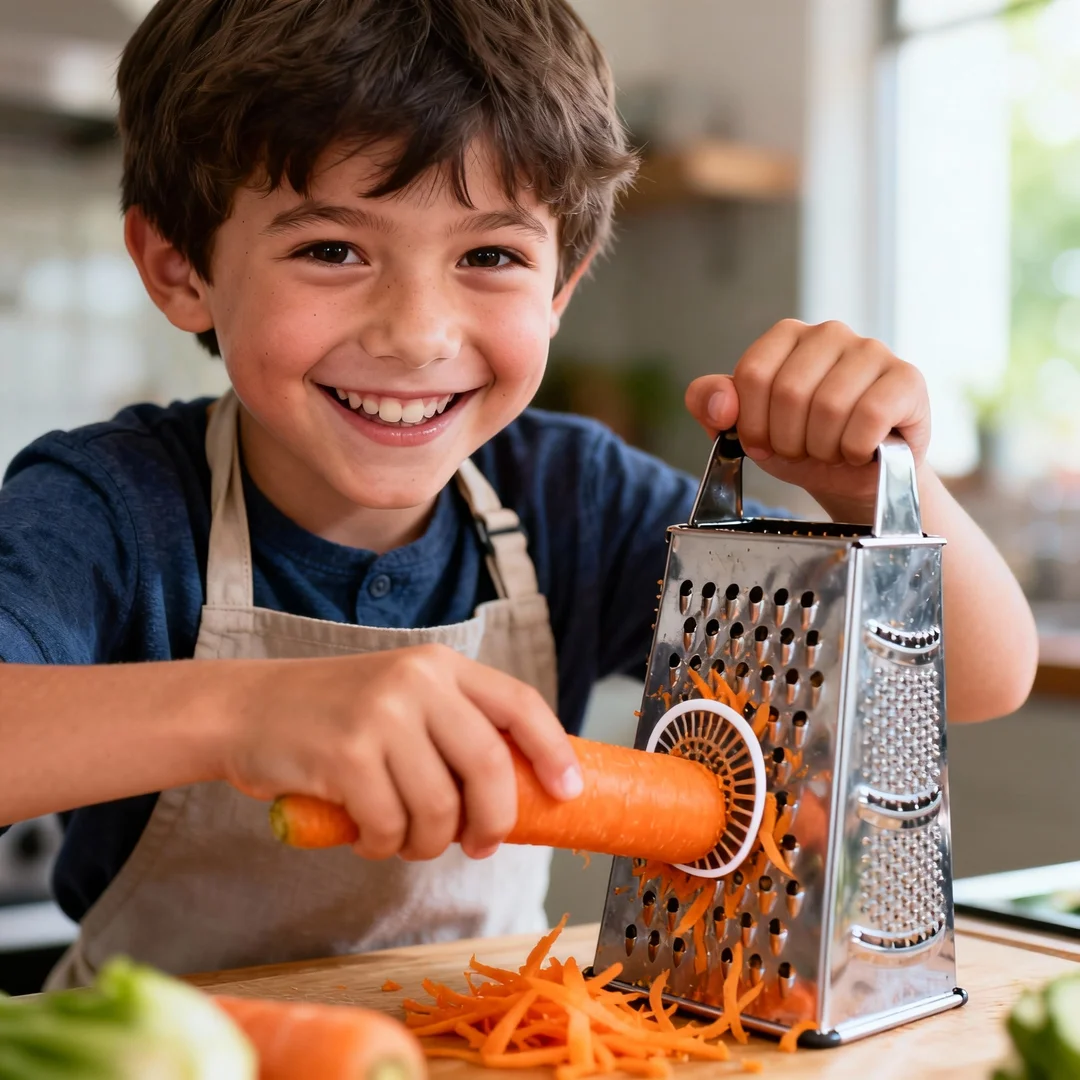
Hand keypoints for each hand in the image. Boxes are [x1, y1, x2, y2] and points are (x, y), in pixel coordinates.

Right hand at [214, 644, 581, 861]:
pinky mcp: (346, 755)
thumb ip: (452, 728)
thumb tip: (518, 791)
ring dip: (426, 844)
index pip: (519, 703)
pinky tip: (366, 835)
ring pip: (440, 810)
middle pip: (490, 768)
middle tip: (479, 844)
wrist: (243, 709)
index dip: (554, 751)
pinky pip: (390, 827)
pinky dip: (383, 845)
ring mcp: (382, 716)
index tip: (568, 792)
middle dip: (493, 821)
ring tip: (401, 837)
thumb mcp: (400, 698)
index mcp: (439, 665)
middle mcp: (417, 682)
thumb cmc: (331, 714)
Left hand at [685, 319, 930, 520]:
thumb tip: (720, 403)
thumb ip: (710, 405)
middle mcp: (830, 333)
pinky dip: (856, 448)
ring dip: (823, 448)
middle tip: (802, 450)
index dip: (753, 423)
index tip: (763, 443)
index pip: (752, 374)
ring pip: (829, 406)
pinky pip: (868, 417)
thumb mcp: (744, 428)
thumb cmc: (800, 443)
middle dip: (788, 439)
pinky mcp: (906, 378)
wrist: (854, 477)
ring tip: (831, 449)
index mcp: (787, 335)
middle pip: (789, 391)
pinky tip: (861, 450)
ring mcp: (872, 351)